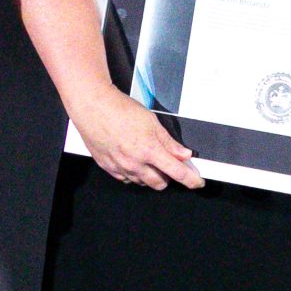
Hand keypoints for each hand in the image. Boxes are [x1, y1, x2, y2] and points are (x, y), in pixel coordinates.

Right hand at [69, 85, 202, 190]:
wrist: (93, 107)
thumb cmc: (120, 109)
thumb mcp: (151, 121)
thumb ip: (169, 142)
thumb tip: (184, 154)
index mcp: (149, 150)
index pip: (177, 172)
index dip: (191, 180)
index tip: (197, 182)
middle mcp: (135, 163)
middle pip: (159, 183)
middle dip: (168, 177)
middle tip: (168, 163)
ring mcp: (120, 167)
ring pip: (142, 182)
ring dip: (150, 175)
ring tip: (147, 158)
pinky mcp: (108, 167)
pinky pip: (126, 179)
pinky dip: (133, 173)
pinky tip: (132, 160)